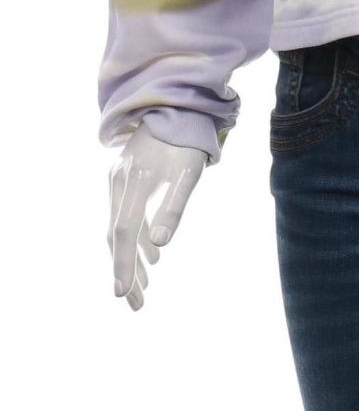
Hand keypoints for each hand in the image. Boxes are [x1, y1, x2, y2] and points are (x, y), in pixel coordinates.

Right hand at [108, 125, 206, 310]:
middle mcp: (120, 184)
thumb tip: (160, 244)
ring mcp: (119, 182)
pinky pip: (126, 216)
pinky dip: (136, 238)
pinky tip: (152, 255)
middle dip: (125, 271)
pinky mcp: (125, 180)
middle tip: (135, 304)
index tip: (123, 294)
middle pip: (117, 236)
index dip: (122, 264)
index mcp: (135, 184)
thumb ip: (174, 208)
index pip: (123, 233)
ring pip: (120, 228)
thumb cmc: (187, 142)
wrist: (177, 107)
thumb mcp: (188, 175)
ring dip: (131, 258)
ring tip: (144, 287)